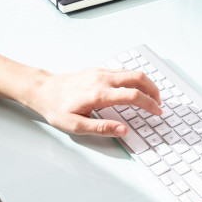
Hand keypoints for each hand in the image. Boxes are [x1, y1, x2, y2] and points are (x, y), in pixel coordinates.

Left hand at [26, 67, 160, 136]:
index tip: (158, 112)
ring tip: (151, 97)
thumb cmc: (56, 108)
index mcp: (99, 94)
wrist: (42, 90)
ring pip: (132, 72)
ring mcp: (100, 72)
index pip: (133, 96)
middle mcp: (102, 79)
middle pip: (138, 78)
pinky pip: (122, 71)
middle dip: (153, 90)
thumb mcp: (76, 126)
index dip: (150, 104)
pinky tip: (135, 89)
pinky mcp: (98, 70)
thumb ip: (101, 128)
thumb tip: (123, 130)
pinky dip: (135, 79)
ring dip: (145, 83)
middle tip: (159, 103)